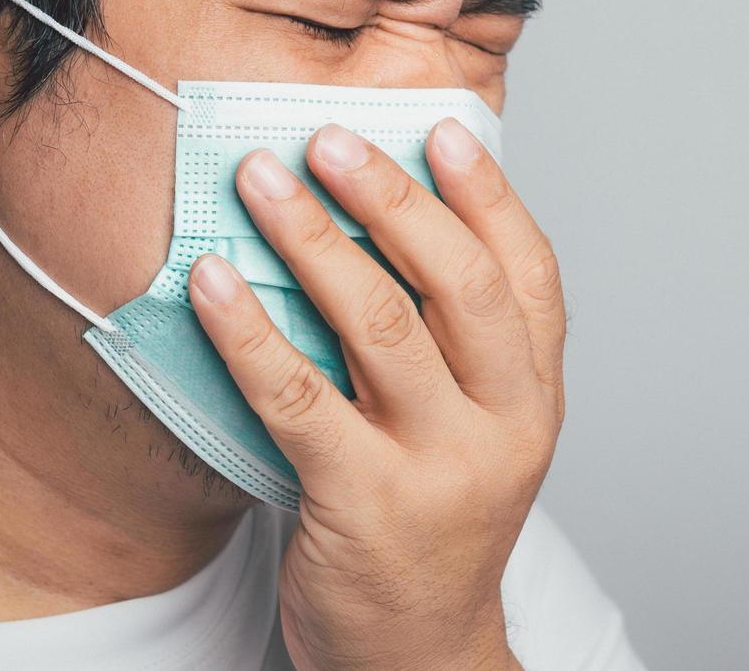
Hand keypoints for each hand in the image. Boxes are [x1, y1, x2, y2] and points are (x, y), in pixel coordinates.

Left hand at [185, 117, 566, 670]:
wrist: (417, 654)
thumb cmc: (435, 522)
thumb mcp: (477, 431)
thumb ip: (454, 344)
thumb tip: (389, 220)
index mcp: (536, 396)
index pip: (529, 274)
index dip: (487, 194)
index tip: (437, 129)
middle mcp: (504, 425)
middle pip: (460, 286)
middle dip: (393, 200)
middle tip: (328, 140)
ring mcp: (440, 467)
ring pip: (380, 327)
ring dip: (313, 240)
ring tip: (261, 181)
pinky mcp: (366, 504)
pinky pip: (299, 398)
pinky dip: (250, 332)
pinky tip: (212, 283)